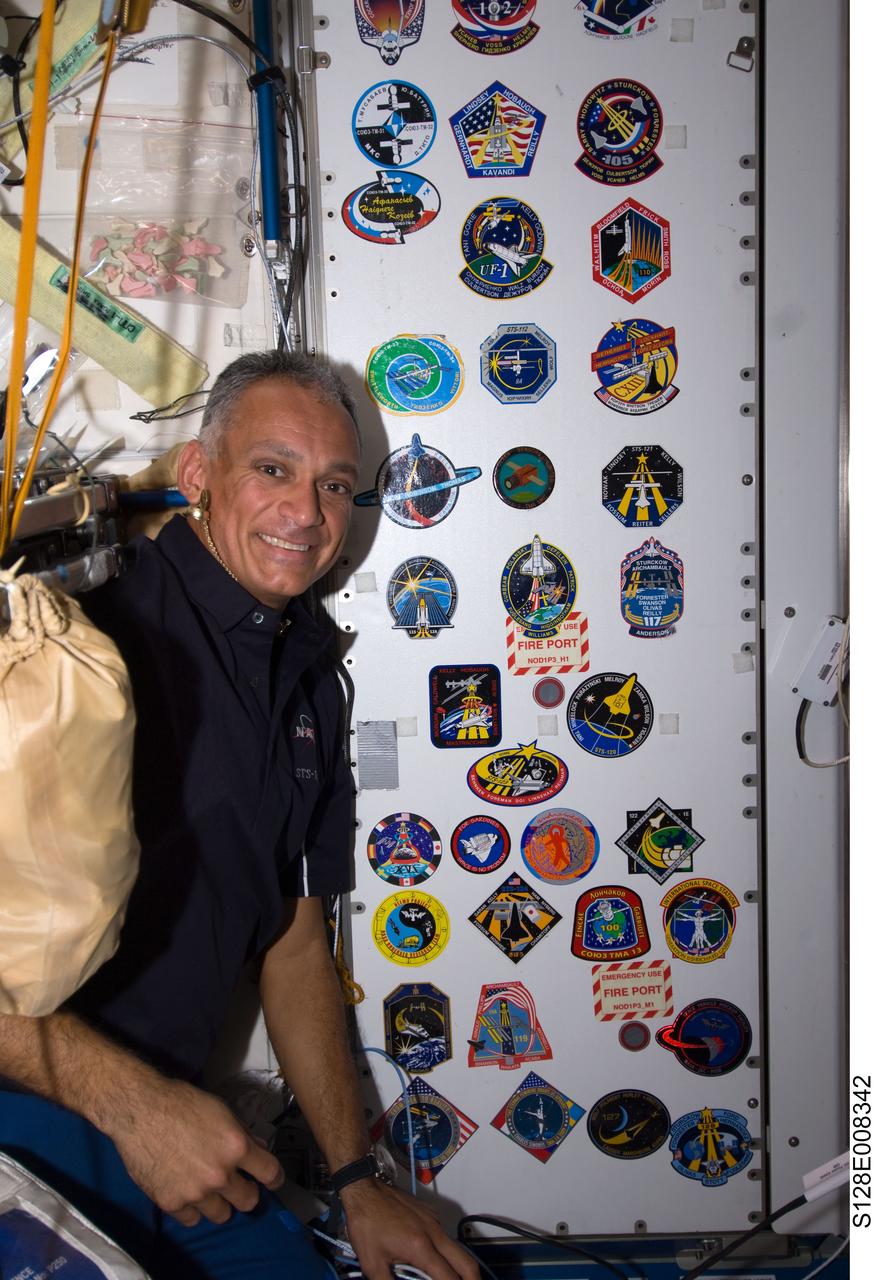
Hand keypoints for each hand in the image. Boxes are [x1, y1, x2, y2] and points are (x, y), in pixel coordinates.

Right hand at [108, 1076, 284, 1226]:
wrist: (140, 1111)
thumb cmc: (182, 1103)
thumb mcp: (221, 1110)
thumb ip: (243, 1133)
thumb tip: (259, 1148)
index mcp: (236, 1147)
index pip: (270, 1173)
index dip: (275, 1178)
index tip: (273, 1181)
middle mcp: (219, 1174)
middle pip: (248, 1201)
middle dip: (247, 1192)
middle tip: (238, 1185)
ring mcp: (195, 1193)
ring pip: (222, 1215)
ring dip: (219, 1203)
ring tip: (209, 1189)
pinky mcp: (171, 1203)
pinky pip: (192, 1219)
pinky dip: (192, 1209)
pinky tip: (187, 1192)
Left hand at [340, 1180, 479, 1279]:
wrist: (365, 1190)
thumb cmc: (366, 1224)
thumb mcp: (372, 1264)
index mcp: (421, 1248)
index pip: (449, 1278)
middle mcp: (434, 1233)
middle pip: (467, 1263)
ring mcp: (434, 1221)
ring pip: (457, 1249)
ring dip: (459, 1267)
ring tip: (448, 1278)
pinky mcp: (430, 1213)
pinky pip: (445, 1236)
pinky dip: (446, 1252)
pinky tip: (432, 1259)